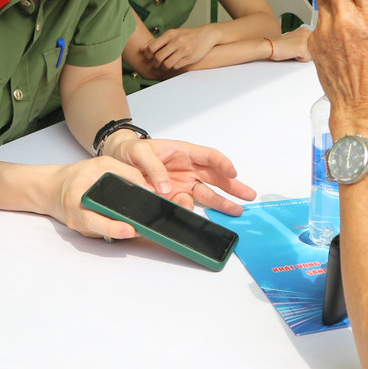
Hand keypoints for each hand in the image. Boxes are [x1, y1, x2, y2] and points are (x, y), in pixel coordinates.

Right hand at [52, 155, 153, 239]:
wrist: (53, 189)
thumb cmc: (75, 176)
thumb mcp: (101, 164)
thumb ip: (125, 172)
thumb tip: (147, 188)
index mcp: (77, 202)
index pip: (94, 220)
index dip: (113, 227)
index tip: (129, 229)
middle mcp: (79, 220)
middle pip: (103, 231)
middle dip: (124, 231)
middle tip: (143, 230)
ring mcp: (84, 229)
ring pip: (107, 234)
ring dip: (125, 230)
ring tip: (144, 224)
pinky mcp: (90, 232)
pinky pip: (107, 232)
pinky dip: (120, 227)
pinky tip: (132, 221)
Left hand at [107, 137, 255, 215]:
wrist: (118, 161)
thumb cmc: (132, 151)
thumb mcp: (139, 152)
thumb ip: (153, 167)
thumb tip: (166, 187)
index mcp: (184, 152)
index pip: (209, 156)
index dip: (222, 163)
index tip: (232, 172)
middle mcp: (188, 168)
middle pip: (216, 177)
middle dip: (233, 186)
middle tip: (249, 195)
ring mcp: (183, 184)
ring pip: (207, 193)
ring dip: (222, 202)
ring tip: (236, 210)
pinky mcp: (174, 197)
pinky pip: (189, 204)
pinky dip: (196, 211)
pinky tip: (205, 217)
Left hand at [145, 25, 218, 70]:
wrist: (206, 35)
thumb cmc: (187, 35)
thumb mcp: (172, 35)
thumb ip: (157, 42)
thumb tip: (141, 49)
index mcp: (170, 34)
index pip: (152, 47)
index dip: (147, 55)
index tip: (148, 57)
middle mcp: (177, 41)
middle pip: (158, 57)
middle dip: (155, 63)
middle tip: (155, 64)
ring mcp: (184, 50)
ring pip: (167, 64)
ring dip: (163, 67)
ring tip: (164, 66)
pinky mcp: (191, 57)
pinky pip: (177, 66)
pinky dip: (173, 67)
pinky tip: (174, 64)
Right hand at [269, 26, 310, 61]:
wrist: (271, 46)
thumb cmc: (280, 45)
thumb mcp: (295, 39)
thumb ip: (304, 41)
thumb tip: (313, 49)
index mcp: (305, 30)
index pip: (314, 44)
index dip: (306, 49)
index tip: (297, 47)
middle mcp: (307, 33)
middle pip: (314, 49)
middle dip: (306, 53)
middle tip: (294, 49)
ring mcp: (305, 40)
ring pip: (311, 55)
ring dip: (303, 56)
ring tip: (293, 51)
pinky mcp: (303, 48)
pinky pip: (306, 59)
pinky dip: (299, 59)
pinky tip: (292, 54)